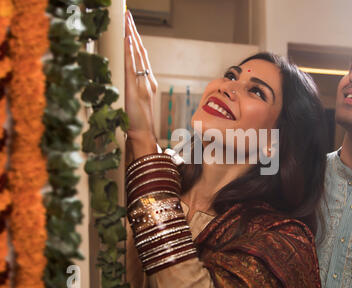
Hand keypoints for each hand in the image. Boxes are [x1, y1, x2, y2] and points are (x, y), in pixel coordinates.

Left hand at [125, 10, 157, 155]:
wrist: (142, 134)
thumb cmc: (138, 121)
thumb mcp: (136, 101)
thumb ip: (134, 88)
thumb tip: (128, 80)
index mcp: (148, 81)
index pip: (142, 56)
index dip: (136, 40)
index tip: (131, 25)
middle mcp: (148, 80)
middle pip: (141, 51)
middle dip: (134, 31)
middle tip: (128, 15)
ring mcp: (143, 83)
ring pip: (138, 55)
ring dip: (132, 36)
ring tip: (128, 20)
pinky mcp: (135, 89)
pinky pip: (133, 67)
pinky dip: (131, 52)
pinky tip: (129, 40)